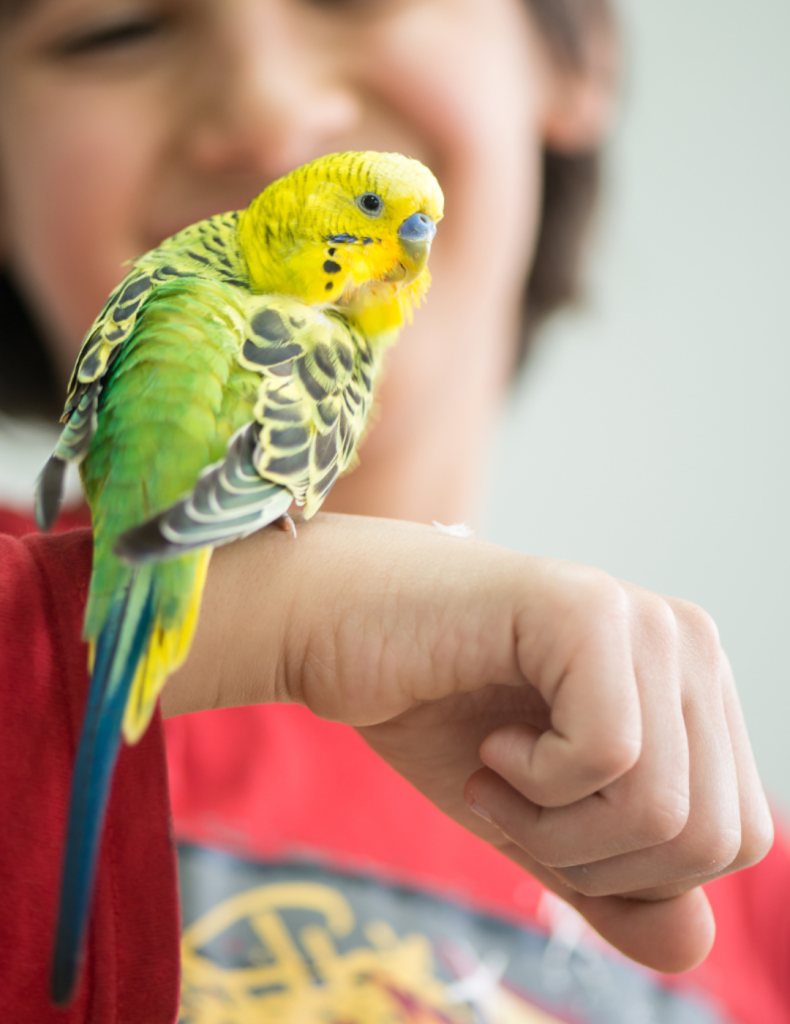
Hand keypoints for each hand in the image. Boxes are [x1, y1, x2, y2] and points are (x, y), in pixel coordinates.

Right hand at [163, 513, 772, 972]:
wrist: (334, 627)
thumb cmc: (430, 711)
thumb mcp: (533, 823)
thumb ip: (615, 887)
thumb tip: (691, 948)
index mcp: (693, 686)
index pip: (736, 836)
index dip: (636, 871)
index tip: (544, 820)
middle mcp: (689, 641)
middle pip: (713, 835)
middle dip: (596, 859)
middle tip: (509, 801)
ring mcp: (643, 619)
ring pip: (666, 808)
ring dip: (556, 828)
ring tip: (492, 773)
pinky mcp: (585, 610)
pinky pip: (608, 754)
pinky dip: (535, 781)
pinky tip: (491, 741)